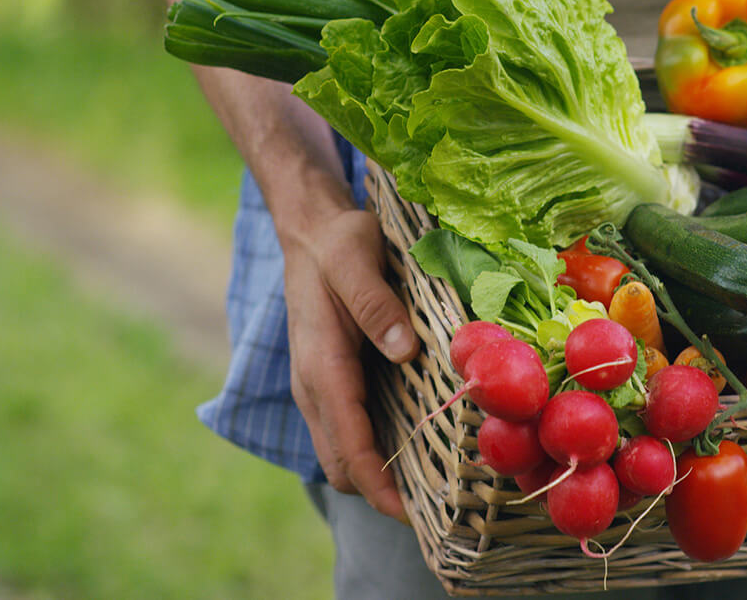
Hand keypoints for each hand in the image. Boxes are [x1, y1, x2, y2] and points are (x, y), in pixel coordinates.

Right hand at [283, 208, 419, 521]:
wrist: (310, 231)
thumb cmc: (337, 243)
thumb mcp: (355, 258)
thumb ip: (374, 303)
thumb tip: (403, 350)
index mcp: (321, 365)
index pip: (347, 445)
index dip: (378, 486)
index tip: (414, 515)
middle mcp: (313, 386)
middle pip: (341, 465)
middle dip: (380, 494)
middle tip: (437, 507)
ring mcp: (317, 387)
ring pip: (341, 453)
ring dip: (376, 477)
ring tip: (430, 487)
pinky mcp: (328, 381)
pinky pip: (347, 432)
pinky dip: (372, 452)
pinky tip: (412, 445)